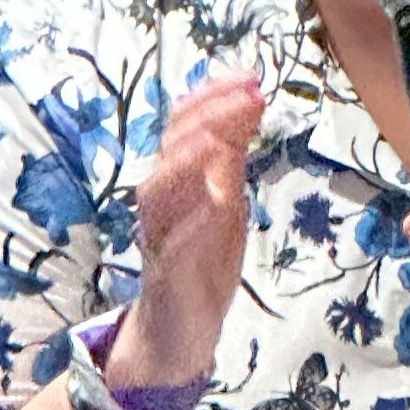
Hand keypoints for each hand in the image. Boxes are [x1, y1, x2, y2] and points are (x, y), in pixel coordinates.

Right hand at [112, 72, 264, 386]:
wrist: (178, 332)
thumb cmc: (201, 262)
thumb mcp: (224, 200)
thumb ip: (230, 158)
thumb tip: (248, 101)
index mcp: (176, 180)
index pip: (184, 125)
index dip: (213, 98)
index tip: (251, 77)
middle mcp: (161, 203)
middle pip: (170, 148)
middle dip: (208, 116)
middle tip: (248, 95)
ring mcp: (160, 238)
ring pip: (158, 192)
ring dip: (188, 163)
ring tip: (218, 140)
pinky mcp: (167, 276)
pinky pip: (173, 248)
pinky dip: (194, 225)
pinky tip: (217, 204)